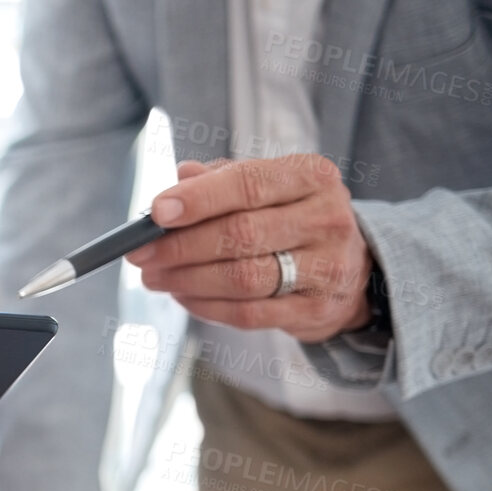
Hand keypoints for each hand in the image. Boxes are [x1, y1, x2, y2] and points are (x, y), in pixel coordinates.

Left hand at [131, 156, 373, 341]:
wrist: (351, 265)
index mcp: (311, 176)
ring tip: (154, 276)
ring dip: (187, 279)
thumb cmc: (290, 217)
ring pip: (242, 278)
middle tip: (140, 253)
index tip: (156, 213)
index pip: (248, 184)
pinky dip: (206, 306)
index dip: (198, 200)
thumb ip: (221, 178)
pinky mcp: (315, 309)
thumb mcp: (267, 186)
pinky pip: (249, 313)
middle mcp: (326, 219)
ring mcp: (326, 267)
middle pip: (240, 234)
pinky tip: (183, 296)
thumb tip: (178, 178)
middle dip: (180, 246)